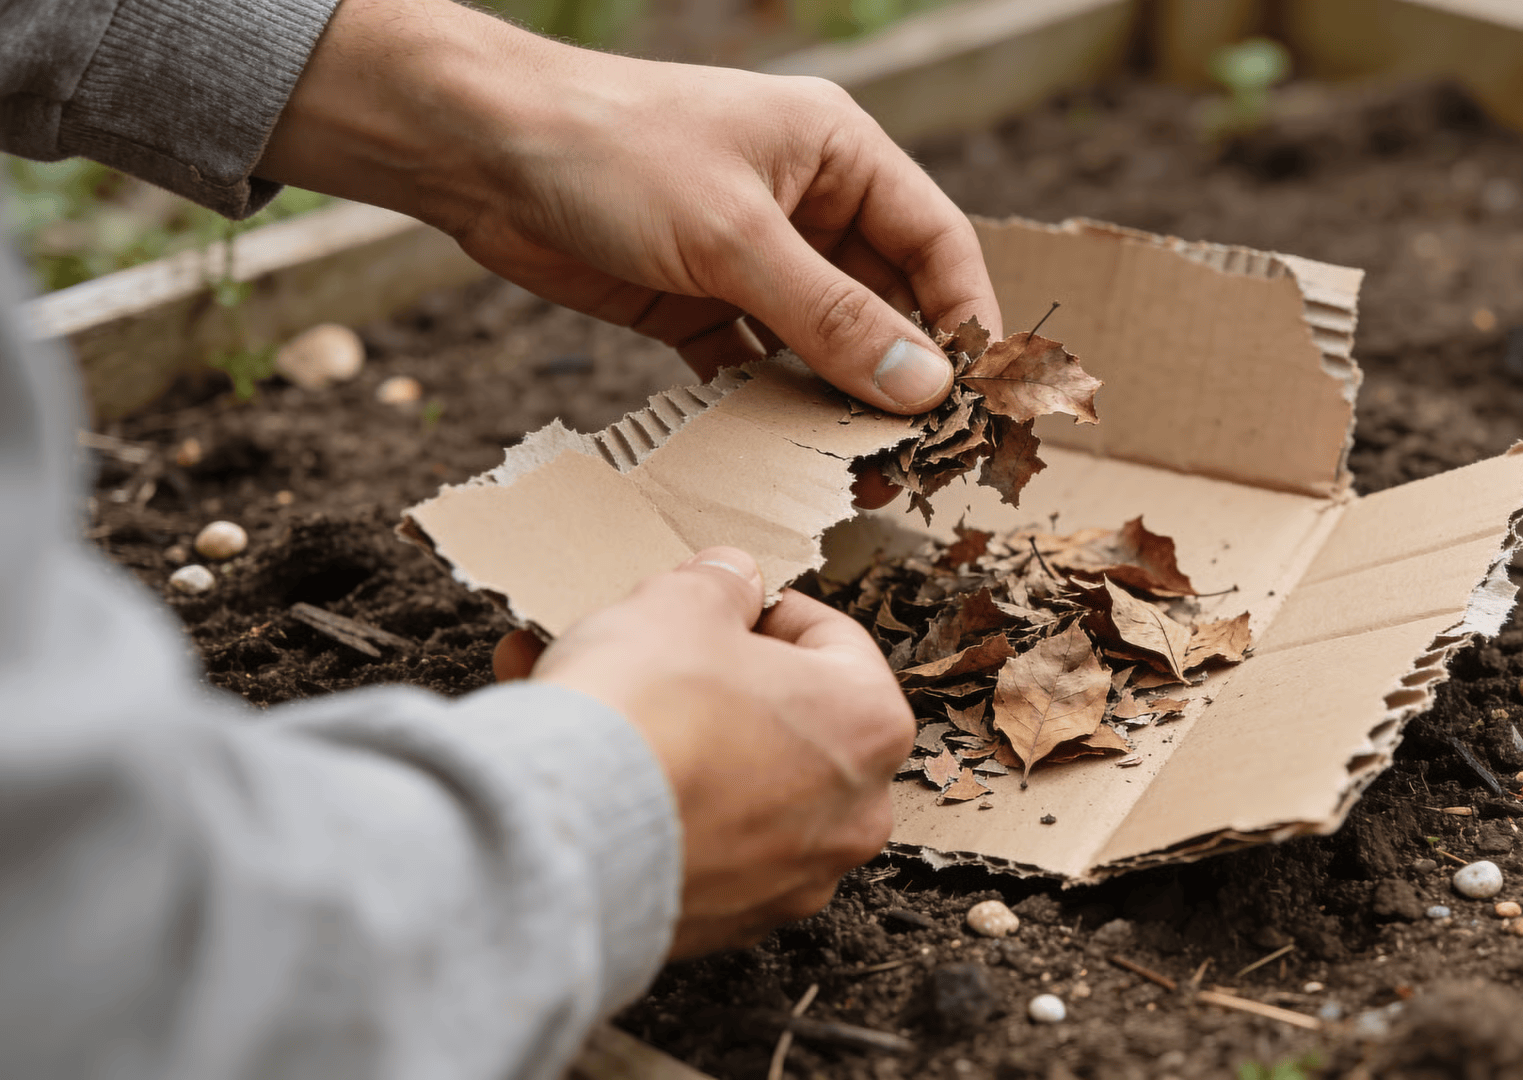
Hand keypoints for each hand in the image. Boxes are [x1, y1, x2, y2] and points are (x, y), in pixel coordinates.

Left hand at [258, 0, 1001, 414]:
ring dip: (838, 396)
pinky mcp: (700, 300)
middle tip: (921, 452)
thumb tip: (922, 387)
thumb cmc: (615, 153)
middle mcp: (808, 203)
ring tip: (860, 465)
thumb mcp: (734, 236)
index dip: (966, 318)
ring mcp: (752, 254)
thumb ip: (831, 317)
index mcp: (838, 154)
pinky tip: (780, 449)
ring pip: (822, 339)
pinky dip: (769, 403)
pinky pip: (757, 363)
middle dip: (902, 372)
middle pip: (886, 299)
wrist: (479, 153)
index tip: (983, 399)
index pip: (936, 241)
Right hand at [495, 548, 912, 957]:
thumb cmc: (645, 714)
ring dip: (668, 731)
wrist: (567, 838)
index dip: (762, 609)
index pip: (831, 639)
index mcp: (870, 726)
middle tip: (649, 648)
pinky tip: (581, 757)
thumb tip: (731, 581)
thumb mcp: (683, 603)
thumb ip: (721, 584)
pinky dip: (650, 798)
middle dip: (709, 676)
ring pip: (732, 779)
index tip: (718, 604)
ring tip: (583, 685)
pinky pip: (693, 839)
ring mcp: (789, 878)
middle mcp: (851, 814)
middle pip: (781, 717)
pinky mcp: (724, 922)